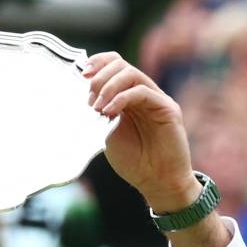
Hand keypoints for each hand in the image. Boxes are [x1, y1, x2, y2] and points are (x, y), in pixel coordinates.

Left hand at [84, 52, 198, 210]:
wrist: (158, 182)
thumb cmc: (133, 161)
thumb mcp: (106, 134)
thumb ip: (98, 114)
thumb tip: (79, 97)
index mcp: (127, 96)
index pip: (113, 64)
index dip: (96, 63)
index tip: (81, 75)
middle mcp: (142, 92)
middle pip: (120, 64)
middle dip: (99, 77)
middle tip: (89, 100)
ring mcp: (156, 98)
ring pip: (131, 74)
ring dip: (108, 87)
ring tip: (97, 108)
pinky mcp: (167, 108)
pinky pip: (142, 92)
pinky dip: (122, 98)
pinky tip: (109, 112)